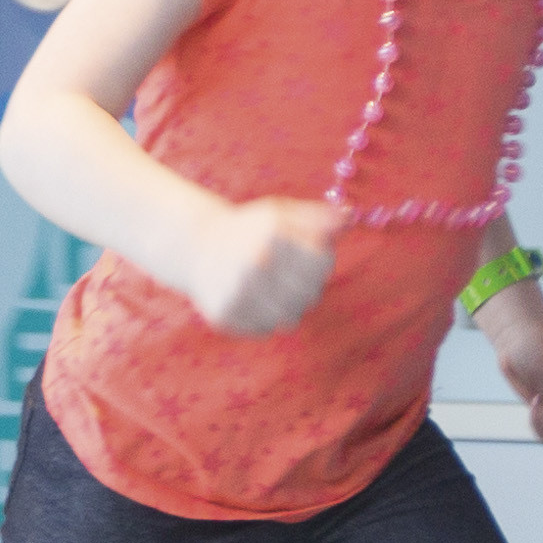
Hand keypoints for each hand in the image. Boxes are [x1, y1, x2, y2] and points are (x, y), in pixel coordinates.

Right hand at [189, 196, 342, 337]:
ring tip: (271, 290)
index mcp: (272, 235)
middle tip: (286, 277)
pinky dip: (263, 318)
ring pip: (289, 318)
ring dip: (286, 306)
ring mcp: (237, 292)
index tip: (304, 257)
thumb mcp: (281, 213)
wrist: (195, 246)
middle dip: (305, 287)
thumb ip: (317, 216)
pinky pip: (264, 329)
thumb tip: (348, 218)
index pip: (322, 263)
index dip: (319, 262)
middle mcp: (254, 264)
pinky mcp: (225, 315)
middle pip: (310, 295)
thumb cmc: (248, 230)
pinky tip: (251, 300)